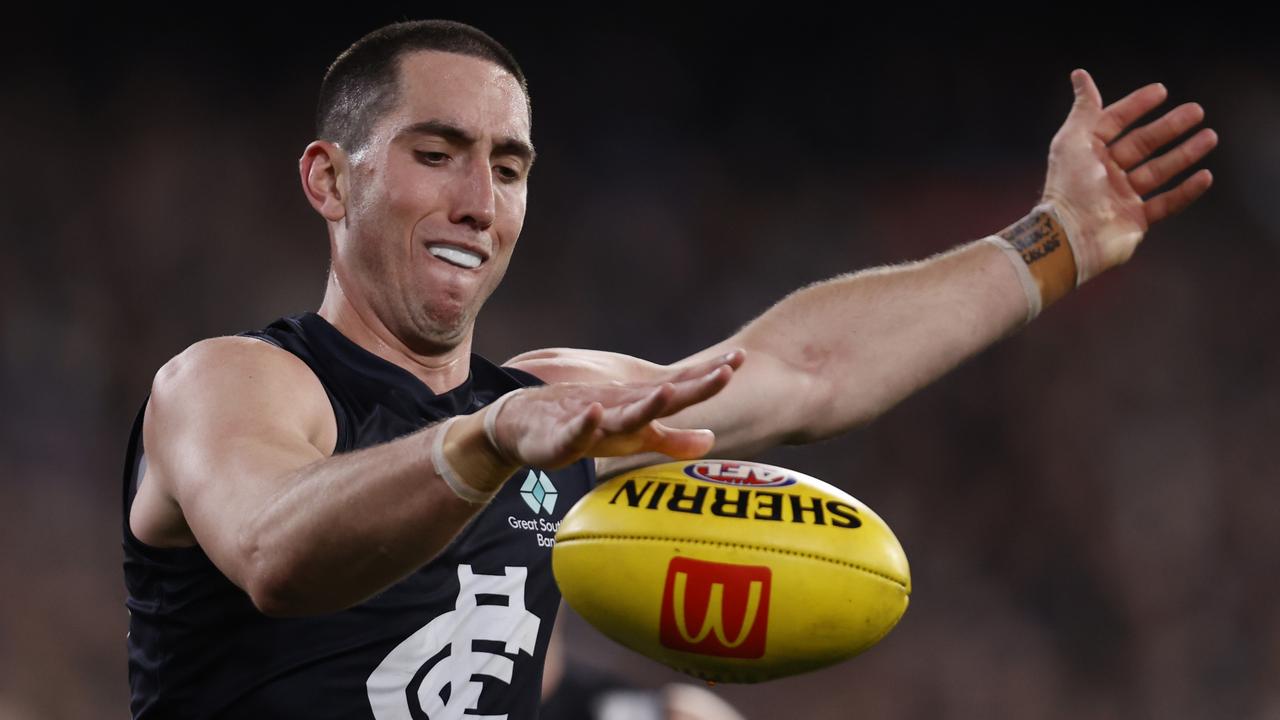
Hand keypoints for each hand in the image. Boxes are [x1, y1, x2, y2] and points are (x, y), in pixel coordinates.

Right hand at [489, 351, 745, 469]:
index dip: (709, 379)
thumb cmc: (587, 428)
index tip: (740, 360)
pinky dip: (586, 424)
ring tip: (667, 392)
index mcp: (638, 409)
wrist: (525, 425)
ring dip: (645, 405)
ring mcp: (592, 421)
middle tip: (726, 371)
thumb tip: (711, 440)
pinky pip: (576, 433)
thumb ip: (672, 439)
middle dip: (693, 387)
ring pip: (623, 415)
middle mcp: (620, 410)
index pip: (681, 392)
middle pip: (663, 399)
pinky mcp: (560, 438)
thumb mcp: (635, 437)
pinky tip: (596, 413)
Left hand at [1041, 69, 1217, 282]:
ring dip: (1184, 154)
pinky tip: (1206, 176)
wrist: (1071, 236)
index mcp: (1086, 153)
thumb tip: (1080, 74)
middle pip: (1142, 144)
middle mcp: (1103, 174)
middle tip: (1197, 111)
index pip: (1114, 123)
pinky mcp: (1135, 221)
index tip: (1161, 90)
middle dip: (1169, 127)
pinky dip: (1186, 191)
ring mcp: (1120, 198)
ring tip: (1210, 137)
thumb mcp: (1073, 140)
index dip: (1135, 106)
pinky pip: (1166, 203)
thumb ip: (1084, 109)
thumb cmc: (1069, 186)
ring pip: (1158, 171)